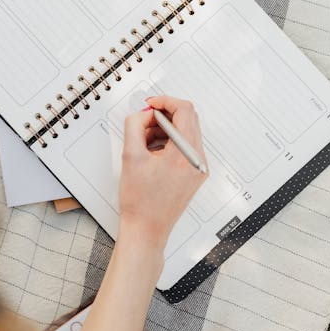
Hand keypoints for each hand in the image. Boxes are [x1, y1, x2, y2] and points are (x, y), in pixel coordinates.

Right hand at [118, 94, 207, 259]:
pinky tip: (152, 153)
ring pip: (186, 132)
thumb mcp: (130, 156)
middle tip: (144, 122)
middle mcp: (198, 160)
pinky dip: (169, 143)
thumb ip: (135, 126)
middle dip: (164, 116)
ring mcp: (199, 168)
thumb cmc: (140, 202)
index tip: (151, 104)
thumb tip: (144, 114)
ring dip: (165, 130)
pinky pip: (185, 147)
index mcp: (185, 155)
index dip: (165, 101)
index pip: (185, 111)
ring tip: (143, 143)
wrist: (146, 229)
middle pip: (188, 120)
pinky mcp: (195, 174)